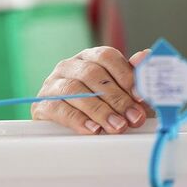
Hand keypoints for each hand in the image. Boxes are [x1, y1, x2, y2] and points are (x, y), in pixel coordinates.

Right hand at [31, 47, 151, 134]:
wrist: (69, 128)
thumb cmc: (102, 106)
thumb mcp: (123, 93)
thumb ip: (135, 77)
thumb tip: (144, 57)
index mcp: (90, 57)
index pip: (107, 56)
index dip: (125, 75)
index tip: (140, 96)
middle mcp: (70, 65)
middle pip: (93, 74)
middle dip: (117, 98)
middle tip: (133, 118)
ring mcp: (53, 83)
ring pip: (75, 90)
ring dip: (99, 110)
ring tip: (116, 126)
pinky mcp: (42, 103)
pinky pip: (58, 108)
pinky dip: (77, 119)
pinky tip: (93, 129)